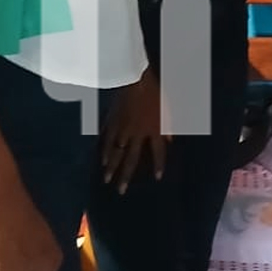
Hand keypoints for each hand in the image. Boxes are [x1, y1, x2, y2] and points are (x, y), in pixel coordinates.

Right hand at [101, 70, 169, 193]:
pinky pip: (107, 139)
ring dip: (111, 167)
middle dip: (126, 176)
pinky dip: (103, 150)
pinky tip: (101, 159)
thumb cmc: (154, 91)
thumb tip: (170, 139)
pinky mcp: (111, 122)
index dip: (158, 164)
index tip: (157, 177)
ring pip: (115, 152)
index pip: (158, 151)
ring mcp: (122, 129)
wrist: (133, 79)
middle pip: (131, 159)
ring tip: (107, 180)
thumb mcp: (166, 108)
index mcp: (154, 129)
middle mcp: (137, 134)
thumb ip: (168, 125)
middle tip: (121, 191)